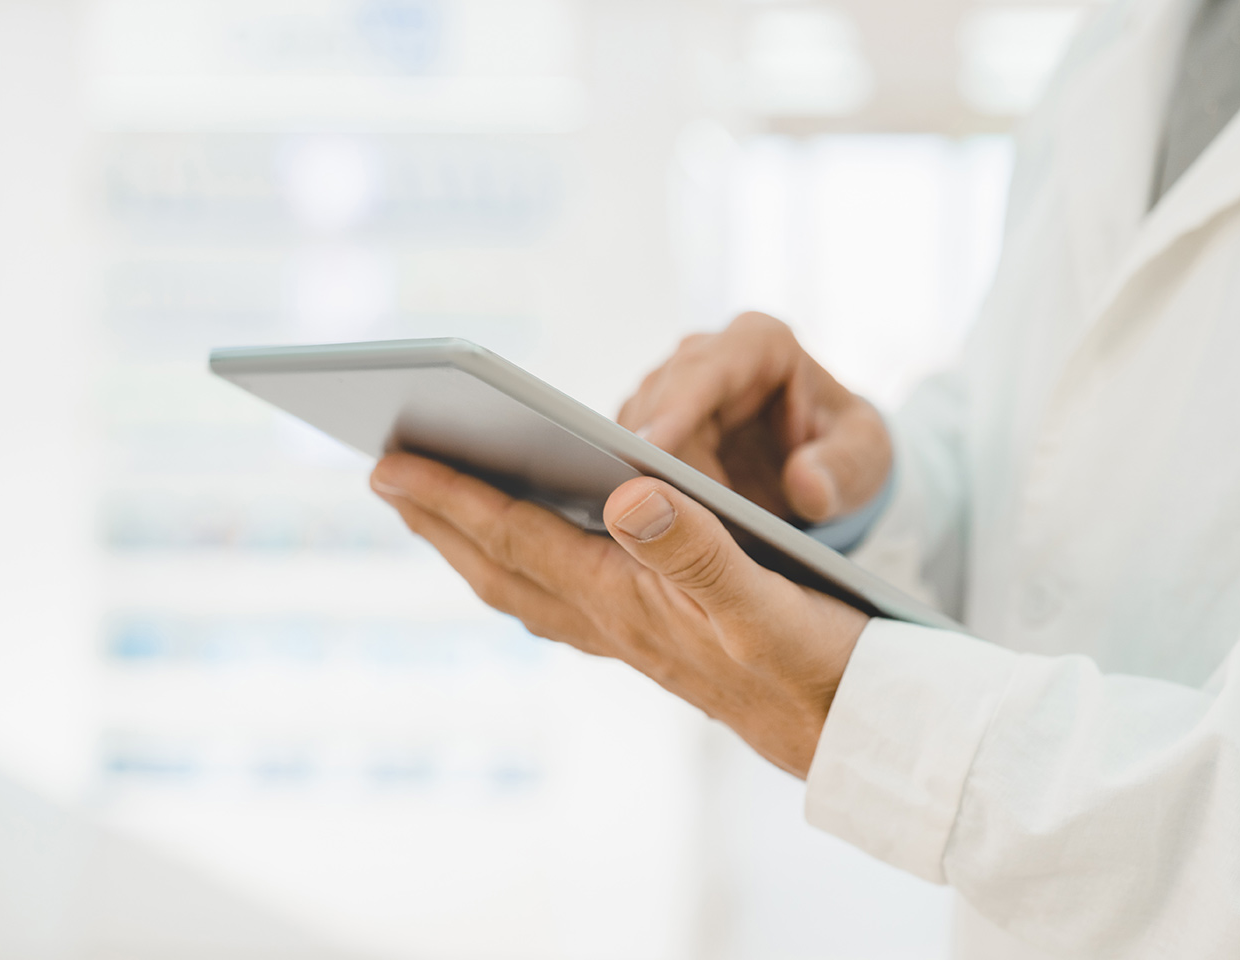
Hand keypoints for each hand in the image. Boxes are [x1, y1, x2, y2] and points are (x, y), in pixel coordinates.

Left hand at [370, 451, 868, 777]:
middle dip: (441, 520)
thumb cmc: (816, 664)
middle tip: (386, 475)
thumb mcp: (763, 597)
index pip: (518, 538)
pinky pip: (567, 604)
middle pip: (502, 567)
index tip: (389, 464)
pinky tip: (541, 561)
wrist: (854, 734)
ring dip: (476, 547)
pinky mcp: (660, 646)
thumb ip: (693, 546)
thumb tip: (623, 493)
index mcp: (627, 601)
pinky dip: (532, 573)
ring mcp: (633, 640)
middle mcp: (616, 623)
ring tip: (442, 511)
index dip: (451, 498)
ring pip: (528, 589)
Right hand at [619, 313, 890, 524]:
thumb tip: (807, 485)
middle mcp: (708, 357)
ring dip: (641, 480)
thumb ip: (842, 470)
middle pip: (660, 402)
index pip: (707, 370)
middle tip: (641, 510)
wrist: (830, 466)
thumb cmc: (847, 450)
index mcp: (761, 343)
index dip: (676, 409)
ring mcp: (676, 392)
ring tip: (650, 533)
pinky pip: (635, 459)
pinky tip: (644, 533)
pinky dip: (640, 493)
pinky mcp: (658, 428)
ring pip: (638, 431)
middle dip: (650, 455)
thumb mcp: (863, 459)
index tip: (650, 448)